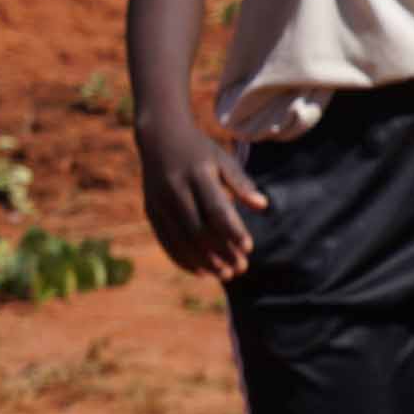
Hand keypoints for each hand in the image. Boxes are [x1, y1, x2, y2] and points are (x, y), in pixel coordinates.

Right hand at [136, 116, 264, 278]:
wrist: (159, 138)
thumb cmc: (199, 151)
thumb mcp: (223, 159)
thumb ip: (242, 183)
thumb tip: (263, 207)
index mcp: (197, 174)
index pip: (216, 208)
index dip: (232, 230)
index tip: (249, 248)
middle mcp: (174, 189)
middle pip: (198, 229)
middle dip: (220, 252)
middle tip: (241, 268)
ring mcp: (159, 201)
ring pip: (180, 239)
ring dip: (203, 260)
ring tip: (224, 275)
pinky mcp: (150, 210)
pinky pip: (165, 240)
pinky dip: (182, 258)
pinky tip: (200, 271)